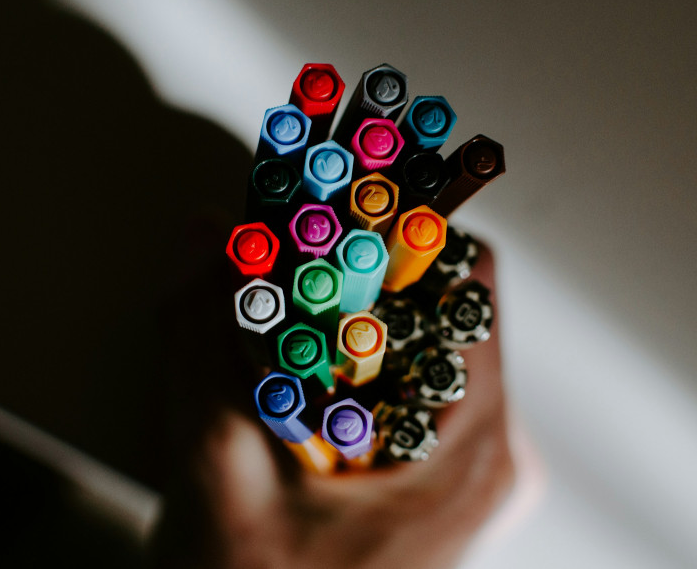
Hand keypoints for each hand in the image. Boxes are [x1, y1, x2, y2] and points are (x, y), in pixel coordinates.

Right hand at [150, 239, 513, 568]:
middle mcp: (492, 459)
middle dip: (363, 274)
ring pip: (424, 351)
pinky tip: (297, 380)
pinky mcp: (439, 491)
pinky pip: (411, 394)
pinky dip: (354, 365)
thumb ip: (205, 339)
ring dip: (351, 319)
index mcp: (470, 452)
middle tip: (287, 259)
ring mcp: (469, 478)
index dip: (402, 229)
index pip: (470, 284)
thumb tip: (204, 235)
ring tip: (283, 321)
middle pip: (447, 313)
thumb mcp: (214, 470)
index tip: (336, 205)